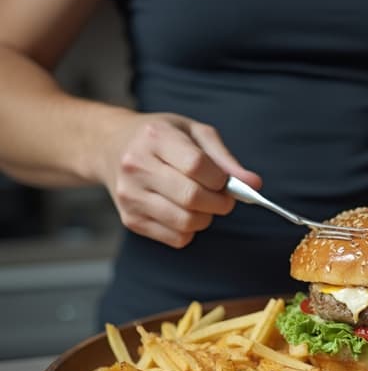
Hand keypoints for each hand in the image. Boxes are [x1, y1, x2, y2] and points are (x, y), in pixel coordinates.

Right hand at [98, 112, 260, 247]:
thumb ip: (225, 159)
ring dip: (206, 217)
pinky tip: (184, 211)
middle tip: (223, 197)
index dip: (220, 179)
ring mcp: (130, 196)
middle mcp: (136, 166)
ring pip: (186, 222)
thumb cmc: (160, 137)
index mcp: (155, 137)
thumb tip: (255, 184)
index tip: (225, 181)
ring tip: (202, 203)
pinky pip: (176, 238)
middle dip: (220, 202)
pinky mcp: (131, 220)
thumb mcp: (193, 132)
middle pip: (192, 198)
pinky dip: (190, 230)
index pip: (196, 166)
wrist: (110, 146)